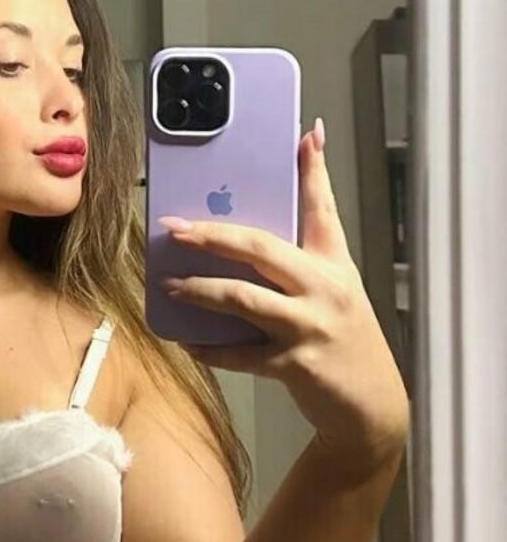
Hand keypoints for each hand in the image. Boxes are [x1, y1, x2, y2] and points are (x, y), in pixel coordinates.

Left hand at [156, 117, 409, 464]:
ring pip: (242, 298)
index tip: (307, 135)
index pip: (321, 207)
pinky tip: (185, 340)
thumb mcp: (337, 285)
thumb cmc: (344, 337)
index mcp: (333, 263)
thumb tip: (277, 202)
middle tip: (175, 228)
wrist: (370, 406)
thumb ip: (308, 245)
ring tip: (170, 284)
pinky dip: (208, 347)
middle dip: (213, 234)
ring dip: (199, 289)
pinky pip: (238, 352)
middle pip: (261, 248)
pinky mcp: (292, 365)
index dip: (313, 170)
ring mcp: (307, 327)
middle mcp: (323, 288)